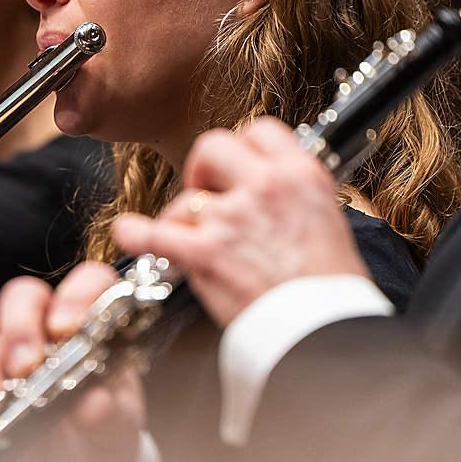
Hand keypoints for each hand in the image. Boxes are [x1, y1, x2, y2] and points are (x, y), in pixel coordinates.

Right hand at [0, 263, 146, 461]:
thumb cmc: (102, 437)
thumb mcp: (116, 429)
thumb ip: (110, 415)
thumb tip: (96, 403)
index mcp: (92, 328)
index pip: (89, 284)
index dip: (77, 295)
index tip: (68, 328)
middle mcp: (47, 334)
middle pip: (25, 299)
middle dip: (20, 326)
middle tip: (26, 364)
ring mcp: (8, 360)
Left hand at [112, 117, 365, 326]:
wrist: (325, 330)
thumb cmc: (330, 288)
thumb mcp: (327, 220)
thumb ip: (293, 197)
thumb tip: (267, 191)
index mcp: (301, 175)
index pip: (260, 131)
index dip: (242, 148)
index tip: (236, 167)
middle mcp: (265, 187)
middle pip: (213, 147)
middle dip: (203, 169)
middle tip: (206, 192)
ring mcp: (232, 218)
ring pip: (185, 199)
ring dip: (183, 218)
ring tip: (191, 239)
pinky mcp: (205, 254)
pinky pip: (155, 233)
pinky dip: (137, 234)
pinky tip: (130, 232)